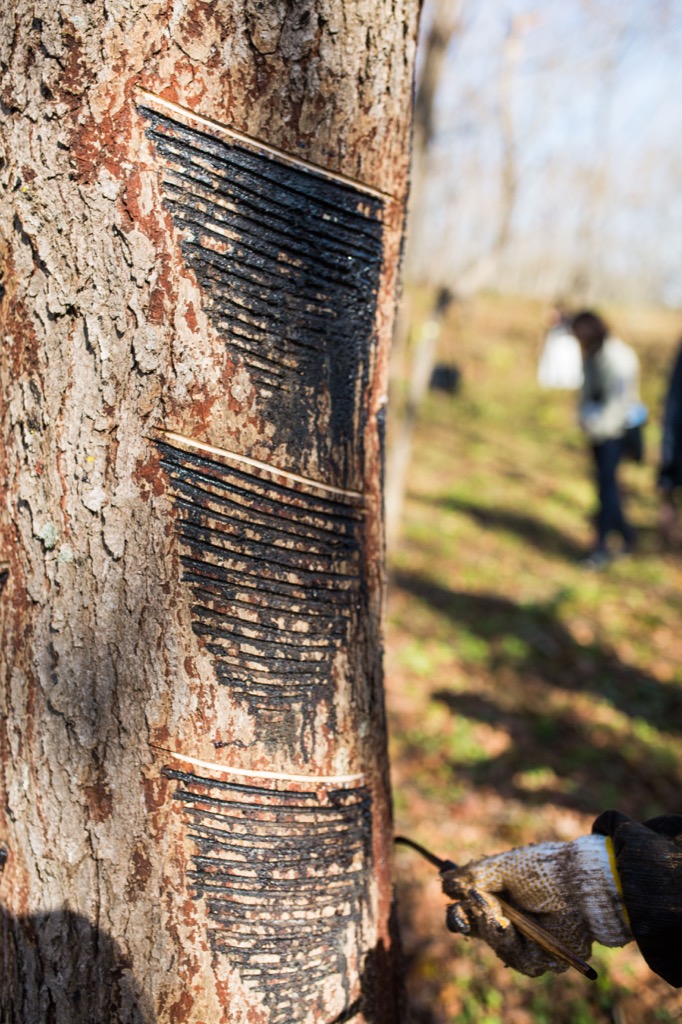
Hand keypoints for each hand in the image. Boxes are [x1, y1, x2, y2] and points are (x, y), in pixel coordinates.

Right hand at [441, 835, 631, 976]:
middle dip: (472, 920)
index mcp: (501, 895)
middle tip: (473, 909)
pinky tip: (513, 929)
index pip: (472, 908)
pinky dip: (512, 945)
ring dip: (492, 930)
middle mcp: (512, 918)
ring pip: (496, 946)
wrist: (583, 884)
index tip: (453, 902)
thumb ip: (473, 876)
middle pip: (478, 931)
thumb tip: (442, 882)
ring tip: (499, 916)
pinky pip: (519, 961)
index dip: (460, 909)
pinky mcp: (543, 957)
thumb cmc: (544, 869)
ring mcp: (528, 940)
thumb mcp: (504, 867)